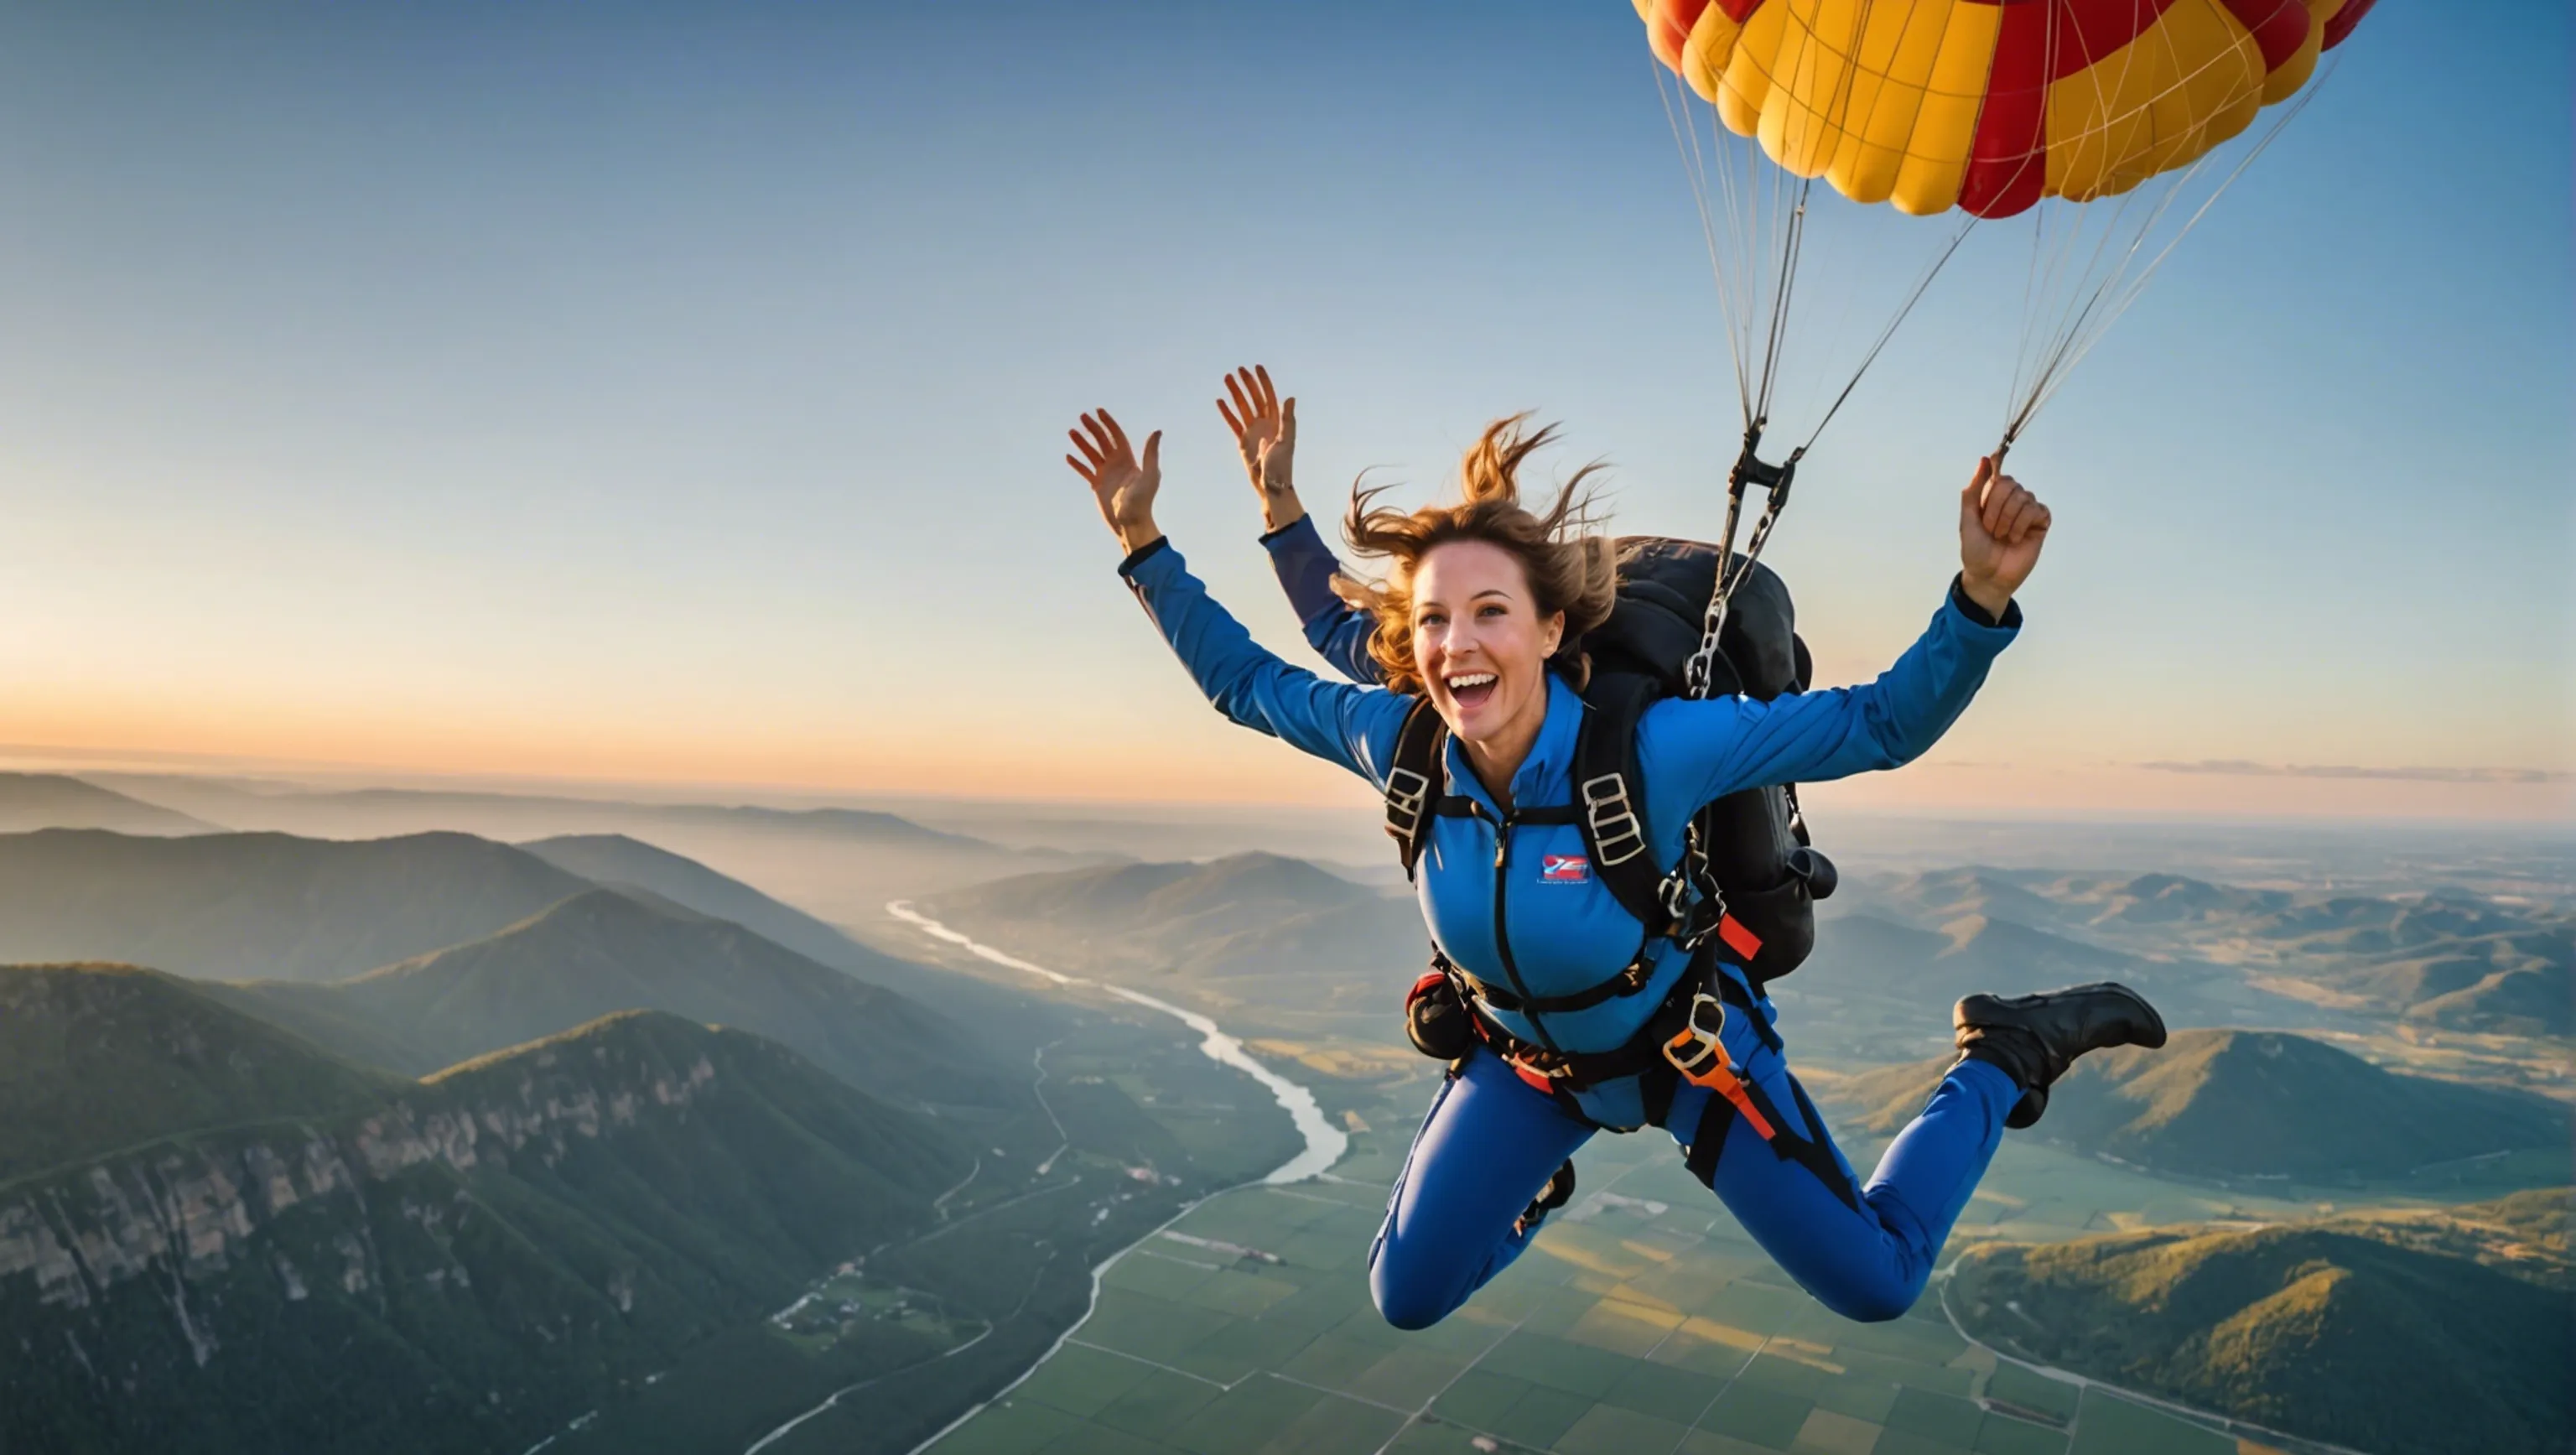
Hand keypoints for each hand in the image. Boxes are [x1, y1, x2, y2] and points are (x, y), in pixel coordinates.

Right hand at [1066, 409, 1162, 555]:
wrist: (1132, 524)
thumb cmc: (1143, 501)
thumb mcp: (1150, 475)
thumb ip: (1151, 453)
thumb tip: (1157, 431)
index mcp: (1128, 459)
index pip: (1117, 436)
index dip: (1109, 423)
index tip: (1099, 411)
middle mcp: (1117, 464)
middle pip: (1103, 441)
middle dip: (1093, 428)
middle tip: (1082, 416)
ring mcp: (1106, 475)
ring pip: (1092, 454)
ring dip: (1082, 443)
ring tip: (1071, 432)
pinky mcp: (1098, 487)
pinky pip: (1085, 472)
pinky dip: (1077, 464)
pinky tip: (1068, 456)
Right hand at [1216, 364, 1299, 531]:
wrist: (1271, 484)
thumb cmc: (1282, 466)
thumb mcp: (1287, 441)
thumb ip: (1288, 419)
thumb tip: (1290, 397)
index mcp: (1277, 421)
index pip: (1269, 396)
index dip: (1264, 382)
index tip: (1257, 368)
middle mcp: (1264, 423)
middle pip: (1254, 398)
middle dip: (1247, 384)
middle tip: (1238, 370)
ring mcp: (1253, 431)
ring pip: (1242, 407)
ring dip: (1235, 393)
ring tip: (1227, 378)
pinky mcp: (1243, 441)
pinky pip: (1233, 423)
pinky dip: (1227, 412)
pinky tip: (1220, 401)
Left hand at [1958, 456, 2049, 616]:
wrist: (1988, 576)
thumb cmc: (1976, 549)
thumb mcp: (1968, 519)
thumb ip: (1974, 490)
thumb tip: (1985, 459)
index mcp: (1992, 496)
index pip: (1998, 475)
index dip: (1992, 485)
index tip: (1986, 500)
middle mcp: (2011, 499)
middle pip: (2009, 485)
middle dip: (1995, 510)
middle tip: (1991, 530)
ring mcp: (2027, 509)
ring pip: (2023, 497)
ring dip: (2007, 520)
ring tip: (2002, 537)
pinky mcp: (2041, 521)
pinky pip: (2037, 509)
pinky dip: (2022, 524)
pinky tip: (2016, 538)